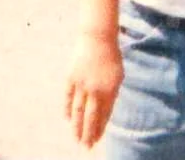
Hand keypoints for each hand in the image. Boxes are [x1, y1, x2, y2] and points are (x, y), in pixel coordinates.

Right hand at [65, 32, 122, 148]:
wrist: (98, 37)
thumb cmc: (111, 56)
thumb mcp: (117, 75)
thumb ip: (111, 93)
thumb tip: (105, 111)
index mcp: (110, 89)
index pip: (104, 114)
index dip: (100, 128)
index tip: (96, 140)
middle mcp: (96, 89)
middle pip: (90, 117)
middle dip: (88, 133)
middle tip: (86, 147)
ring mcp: (82, 84)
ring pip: (78, 111)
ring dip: (76, 126)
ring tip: (76, 138)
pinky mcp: (71, 78)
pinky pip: (68, 98)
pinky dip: (67, 109)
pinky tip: (67, 119)